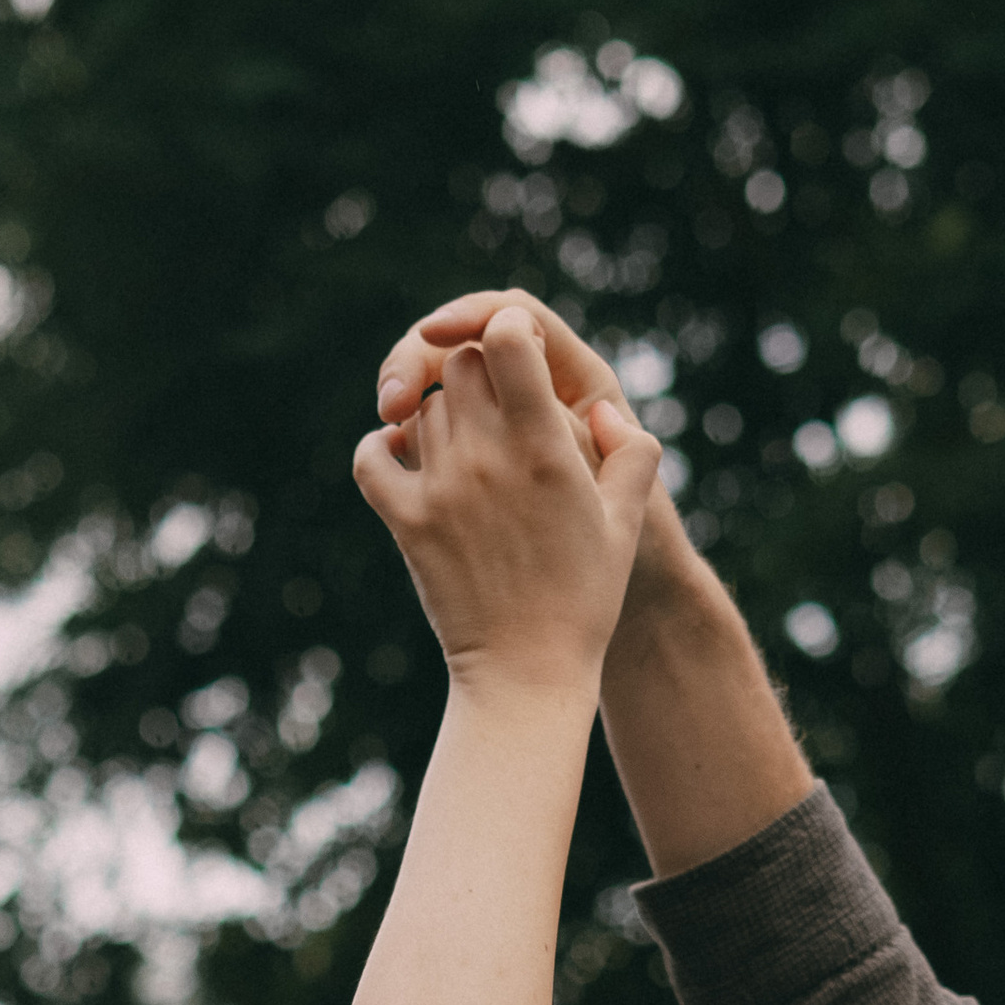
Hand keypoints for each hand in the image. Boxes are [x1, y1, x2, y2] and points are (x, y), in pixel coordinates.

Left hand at [355, 303, 659, 695]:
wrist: (527, 673)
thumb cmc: (584, 599)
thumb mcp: (627, 524)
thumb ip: (632, 453)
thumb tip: (602, 411)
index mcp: (546, 447)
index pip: (506, 336)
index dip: (509, 331)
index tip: (520, 356)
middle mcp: (489, 458)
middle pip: (458, 365)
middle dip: (476, 373)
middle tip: (493, 409)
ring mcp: (443, 489)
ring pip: (422, 409)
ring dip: (438, 415)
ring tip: (464, 449)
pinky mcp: (408, 523)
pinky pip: (372, 457)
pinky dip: (381, 447)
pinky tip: (401, 456)